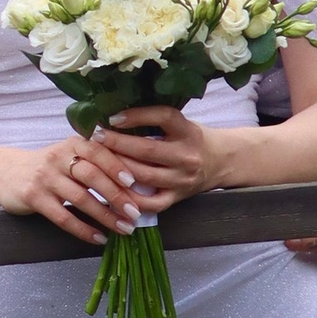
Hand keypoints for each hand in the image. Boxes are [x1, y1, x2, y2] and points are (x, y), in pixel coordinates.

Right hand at [0, 137, 137, 244]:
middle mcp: (58, 157)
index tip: (135, 182)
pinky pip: (63, 217)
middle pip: (92, 176)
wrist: (5, 173)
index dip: (117, 166)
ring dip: (105, 216)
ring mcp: (45, 178)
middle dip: (116, 195)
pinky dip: (83, 229)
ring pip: (80, 198)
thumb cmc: (48, 166)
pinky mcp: (34, 198)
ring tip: (123, 228)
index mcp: (73, 143)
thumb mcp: (69, 154)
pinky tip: (98, 238)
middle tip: (135, 212)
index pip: (99, 151)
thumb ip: (95, 161)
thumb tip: (134, 180)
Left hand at [89, 99, 219, 200]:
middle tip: (95, 138)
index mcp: (188, 131)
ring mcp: (182, 180)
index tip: (112, 117)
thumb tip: (116, 114)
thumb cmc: (192, 139)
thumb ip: (156, 120)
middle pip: (147, 150)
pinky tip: (113, 189)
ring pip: (144, 176)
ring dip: (117, 168)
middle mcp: (186, 156)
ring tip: (98, 161)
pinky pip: (151, 203)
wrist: (221, 162)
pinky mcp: (177, 198)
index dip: (137, 116)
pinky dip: (130, 198)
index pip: (163, 117)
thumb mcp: (182, 124)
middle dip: (117, 144)